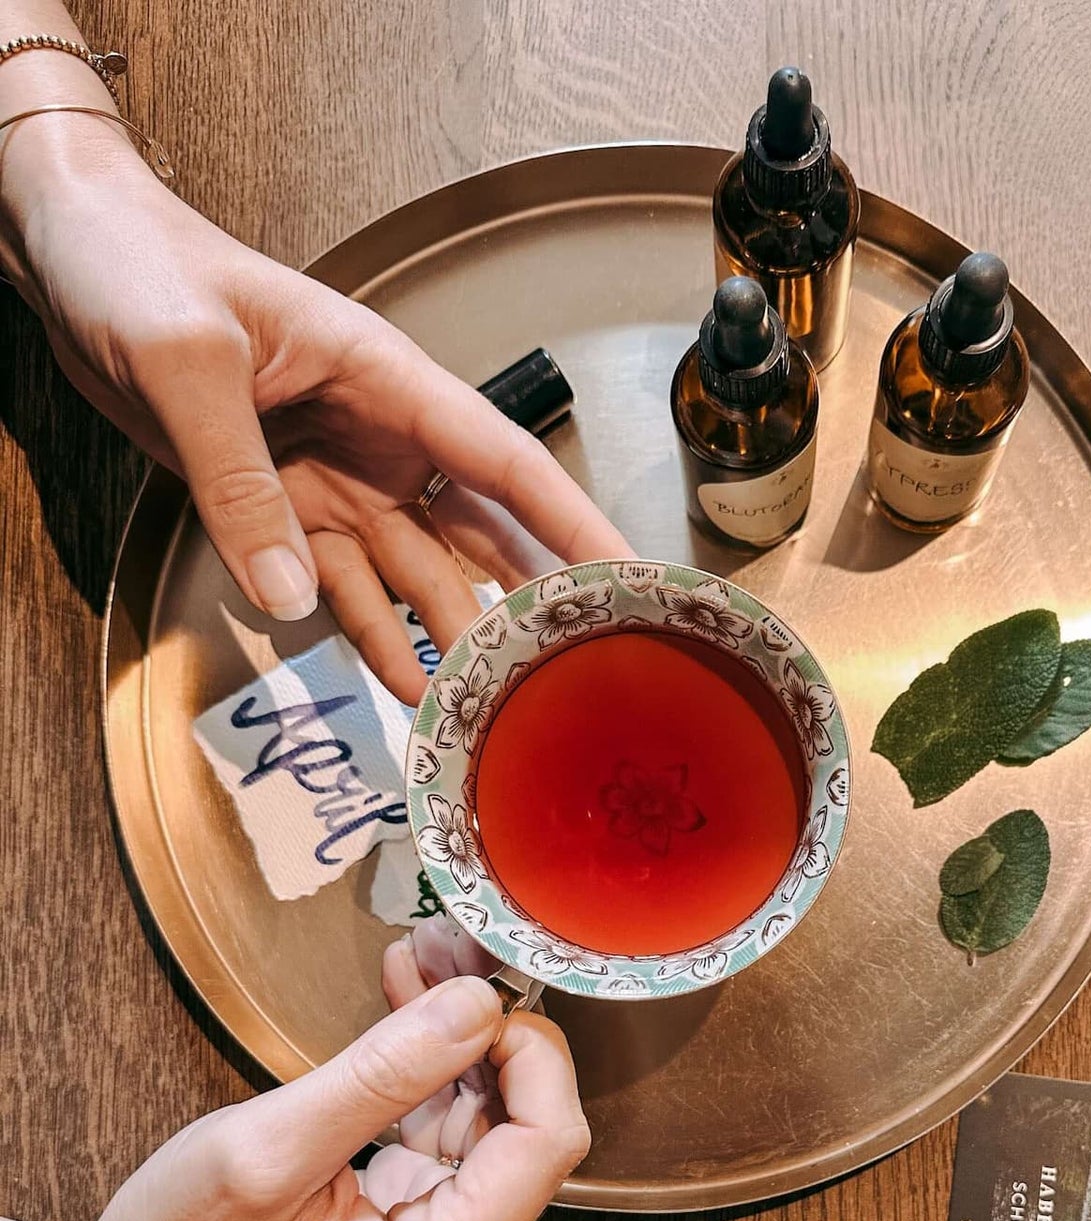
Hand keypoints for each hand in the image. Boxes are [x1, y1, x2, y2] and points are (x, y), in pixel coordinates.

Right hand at [0, 918, 587, 1220]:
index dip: (531, 1054)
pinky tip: (408, 1004)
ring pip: (494, 1122)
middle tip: (448, 950)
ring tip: (422, 960)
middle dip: (490, 1032)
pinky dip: (433, 1070)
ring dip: (460, 1039)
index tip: (480, 989)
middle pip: (529, 1128)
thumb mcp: (268, 1148)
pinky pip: (455, 1135)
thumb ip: (385, 1074)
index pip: (548, 1143)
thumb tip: (479, 1002)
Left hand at [4, 124, 627, 702]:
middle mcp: (384, 440)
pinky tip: (407, 684)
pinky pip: (345, 587)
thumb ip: (238, 482)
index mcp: (389, 382)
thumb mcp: (187, 362)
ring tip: (491, 700)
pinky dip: (373, 634)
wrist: (69, 260)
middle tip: (574, 665)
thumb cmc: (139, 268)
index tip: (632, 577)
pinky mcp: (291, 512)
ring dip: (452, 635)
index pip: (508, 463)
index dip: (576, 524)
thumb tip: (290, 595)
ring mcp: (341, 481)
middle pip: (482, 533)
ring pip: (420, 573)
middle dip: (530, 598)